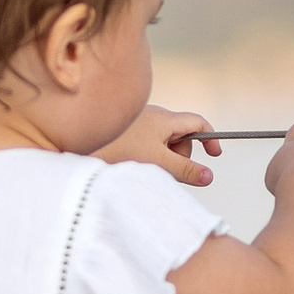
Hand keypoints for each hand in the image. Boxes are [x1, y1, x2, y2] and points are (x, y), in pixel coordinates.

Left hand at [100, 101, 219, 184]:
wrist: (78, 140)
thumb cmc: (118, 148)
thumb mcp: (157, 162)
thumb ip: (185, 170)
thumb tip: (209, 176)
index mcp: (165, 118)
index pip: (198, 122)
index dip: (210, 138)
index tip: (214, 156)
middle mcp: (153, 116)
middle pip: (180, 136)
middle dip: (180, 156)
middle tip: (168, 172)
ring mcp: (138, 123)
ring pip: (162, 143)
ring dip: (162, 158)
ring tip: (145, 168)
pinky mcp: (125, 132)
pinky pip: (146, 144)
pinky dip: (148, 157)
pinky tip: (132, 165)